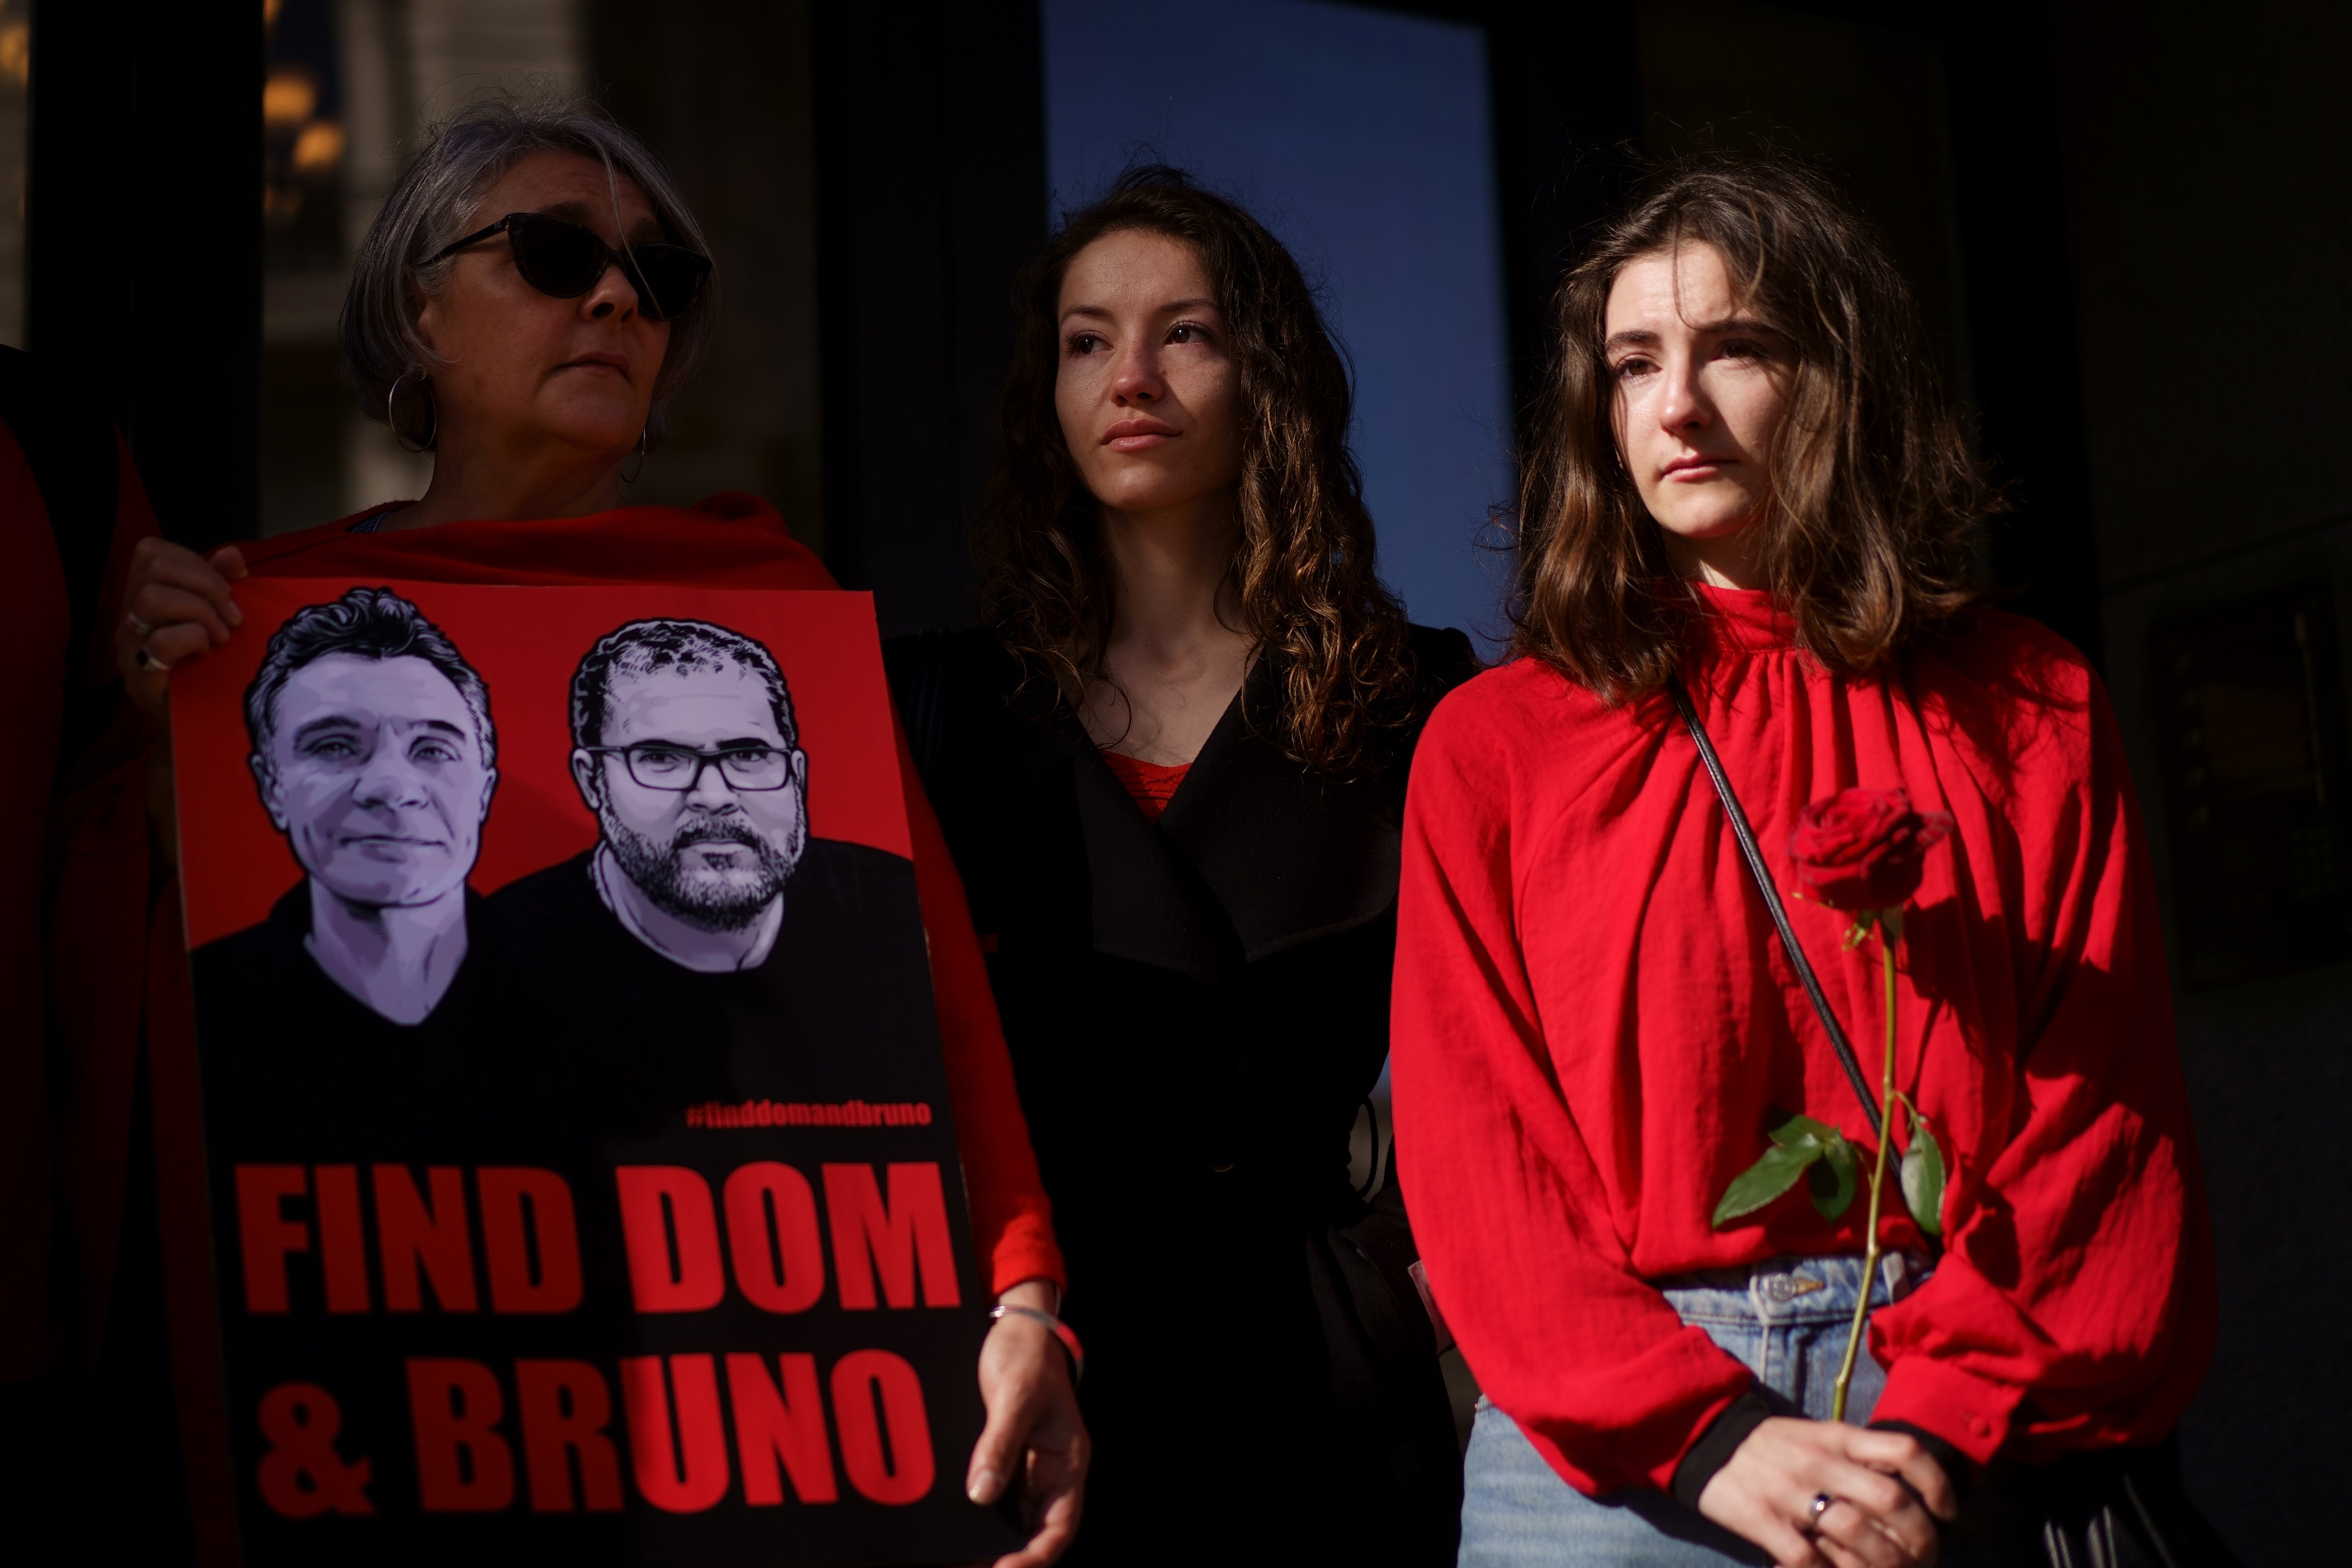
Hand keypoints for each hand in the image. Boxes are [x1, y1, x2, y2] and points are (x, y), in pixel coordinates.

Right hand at [117, 537, 247, 718]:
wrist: (195, 726)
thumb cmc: (206, 669)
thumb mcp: (217, 619)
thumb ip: (221, 584)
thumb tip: (232, 556)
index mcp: (143, 597)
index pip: (152, 551)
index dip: (195, 561)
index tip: (228, 590)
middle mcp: (129, 616)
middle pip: (154, 567)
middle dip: (206, 583)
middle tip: (232, 616)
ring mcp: (129, 646)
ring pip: (152, 597)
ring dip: (201, 610)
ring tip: (222, 635)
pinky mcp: (141, 677)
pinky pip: (161, 642)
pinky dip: (193, 638)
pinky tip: (208, 652)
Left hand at [963, 1282, 1087, 1567]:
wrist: (1013, 1325)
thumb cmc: (1026, 1355)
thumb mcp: (1014, 1395)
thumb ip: (999, 1444)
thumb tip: (981, 1494)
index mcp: (1067, 1463)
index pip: (1059, 1527)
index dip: (1035, 1556)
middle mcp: (1047, 1475)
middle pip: (1031, 1534)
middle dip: (1001, 1556)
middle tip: (963, 1565)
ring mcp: (1023, 1470)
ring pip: (1005, 1521)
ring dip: (982, 1541)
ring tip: (949, 1555)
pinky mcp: (998, 1461)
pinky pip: (986, 1498)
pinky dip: (968, 1517)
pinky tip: (943, 1526)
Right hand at [1697, 1417, 1955, 1567]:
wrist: (1706, 1437)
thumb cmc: (1772, 1444)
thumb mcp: (1818, 1437)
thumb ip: (1857, 1458)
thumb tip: (1906, 1498)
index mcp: (1837, 1437)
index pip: (1904, 1451)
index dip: (1937, 1484)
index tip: (1946, 1512)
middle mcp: (1820, 1460)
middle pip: (1891, 1500)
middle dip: (1920, 1539)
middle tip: (1924, 1559)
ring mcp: (1790, 1490)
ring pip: (1857, 1533)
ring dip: (1884, 1564)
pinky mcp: (1762, 1518)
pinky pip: (1807, 1557)